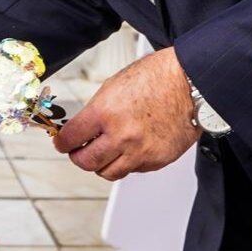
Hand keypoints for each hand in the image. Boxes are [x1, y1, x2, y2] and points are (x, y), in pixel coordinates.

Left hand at [53, 47, 199, 180]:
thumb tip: (82, 127)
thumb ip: (96, 110)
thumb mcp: (113, 86)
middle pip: (86, 162)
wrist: (190, 84)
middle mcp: (121, 136)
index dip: (62, 142)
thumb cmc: (156, 77)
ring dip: (101, 164)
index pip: (71, 138)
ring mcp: (140, 152)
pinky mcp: (156, 160)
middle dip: (77, 157)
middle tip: (77, 151)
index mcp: (105, 113)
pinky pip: (133, 170)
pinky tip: (128, 148)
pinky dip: (127, 162)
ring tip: (102, 153)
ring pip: (108, 172)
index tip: (61, 143)